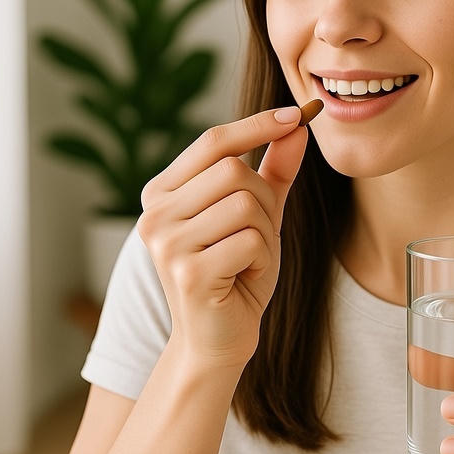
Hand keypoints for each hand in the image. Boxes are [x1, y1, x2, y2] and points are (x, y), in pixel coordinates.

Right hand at [137, 107, 308, 368]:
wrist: (218, 339)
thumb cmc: (236, 274)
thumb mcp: (259, 216)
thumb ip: (274, 172)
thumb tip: (297, 125)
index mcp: (163, 193)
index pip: (213, 141)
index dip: (256, 125)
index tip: (295, 115)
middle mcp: (155, 214)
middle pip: (234, 172)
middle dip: (264, 202)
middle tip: (256, 237)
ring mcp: (167, 243)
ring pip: (245, 204)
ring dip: (265, 234)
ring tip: (247, 260)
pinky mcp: (187, 273)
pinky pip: (250, 240)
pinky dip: (262, 260)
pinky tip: (244, 278)